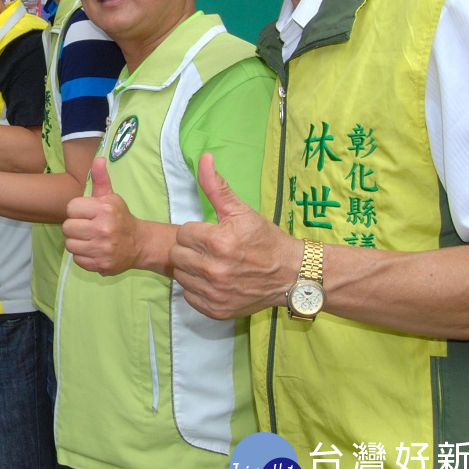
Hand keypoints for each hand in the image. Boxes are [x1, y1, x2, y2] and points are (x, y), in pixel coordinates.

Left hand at [64, 158, 143, 276]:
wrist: (139, 244)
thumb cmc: (120, 217)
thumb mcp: (111, 197)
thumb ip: (101, 179)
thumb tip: (98, 159)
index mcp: (104, 210)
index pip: (71, 208)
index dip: (77, 211)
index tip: (87, 214)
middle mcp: (103, 230)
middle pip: (67, 228)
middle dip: (75, 227)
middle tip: (87, 227)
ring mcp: (102, 249)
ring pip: (70, 244)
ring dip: (77, 242)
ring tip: (89, 238)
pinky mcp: (100, 265)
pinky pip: (77, 259)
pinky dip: (83, 255)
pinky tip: (93, 250)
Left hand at [170, 154, 300, 318]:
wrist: (291, 275)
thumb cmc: (265, 240)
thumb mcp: (241, 211)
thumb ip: (217, 186)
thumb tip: (204, 159)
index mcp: (218, 242)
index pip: (183, 234)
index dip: (196, 232)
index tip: (212, 235)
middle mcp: (214, 270)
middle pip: (176, 255)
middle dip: (190, 250)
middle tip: (210, 250)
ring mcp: (215, 293)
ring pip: (181, 276)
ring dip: (192, 269)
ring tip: (213, 264)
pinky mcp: (216, 310)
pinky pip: (189, 296)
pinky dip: (198, 289)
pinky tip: (215, 281)